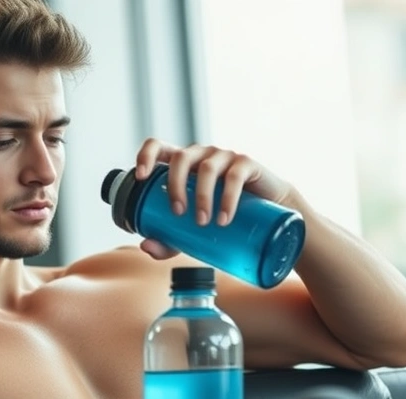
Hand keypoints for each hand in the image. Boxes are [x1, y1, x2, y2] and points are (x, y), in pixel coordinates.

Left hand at [134, 139, 295, 259]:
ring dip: (202, 196)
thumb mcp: (190, 231)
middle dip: (175, 185)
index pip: (158, 146)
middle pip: (180, 158)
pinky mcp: (246, 164)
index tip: (141, 178)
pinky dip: (228, 198)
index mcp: (182, 164)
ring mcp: (224, 157)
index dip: (146, 156)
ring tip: (203, 222)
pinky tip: (224, 217)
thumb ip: (168, 239)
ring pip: (207, 168)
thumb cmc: (220, 216)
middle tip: (178, 213)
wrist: (265, 216)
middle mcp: (201, 155)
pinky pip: (235, 176)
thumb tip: (146, 246)